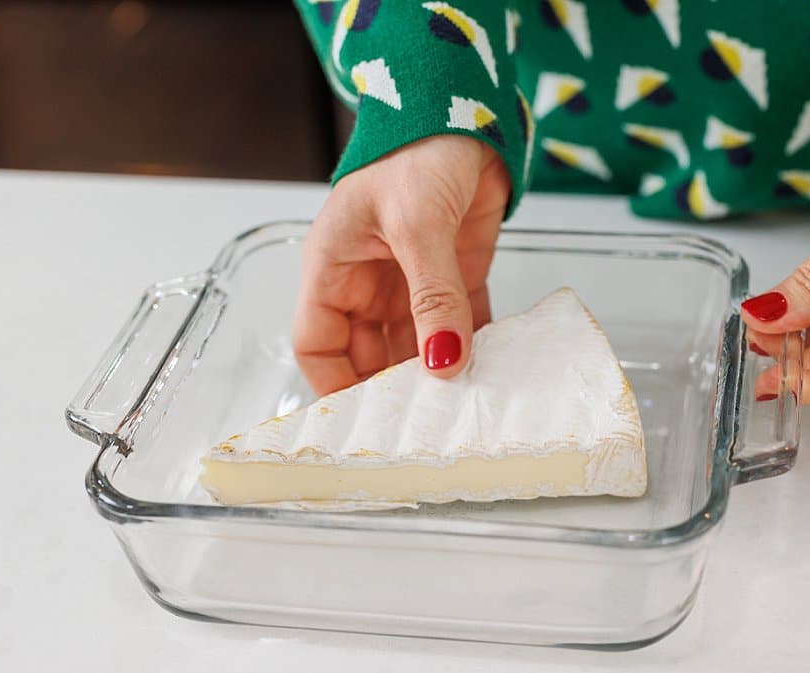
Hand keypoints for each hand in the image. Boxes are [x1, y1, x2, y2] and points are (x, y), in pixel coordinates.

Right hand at [294, 135, 509, 395]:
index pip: (317, 342)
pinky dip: (475, 349)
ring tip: (462, 407)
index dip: (334, 385)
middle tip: (426, 423)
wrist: (470, 111)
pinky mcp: (455, 278)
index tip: (366, 420)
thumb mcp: (417, 227)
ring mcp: (412, 283)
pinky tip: (492, 371)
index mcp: (334, 267)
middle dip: (393, 388)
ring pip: (416, 347)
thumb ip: (432, 298)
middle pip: (368, 355)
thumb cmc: (417, 150)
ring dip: (438, 373)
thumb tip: (445, 362)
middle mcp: (368, 282)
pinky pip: (460, 326)